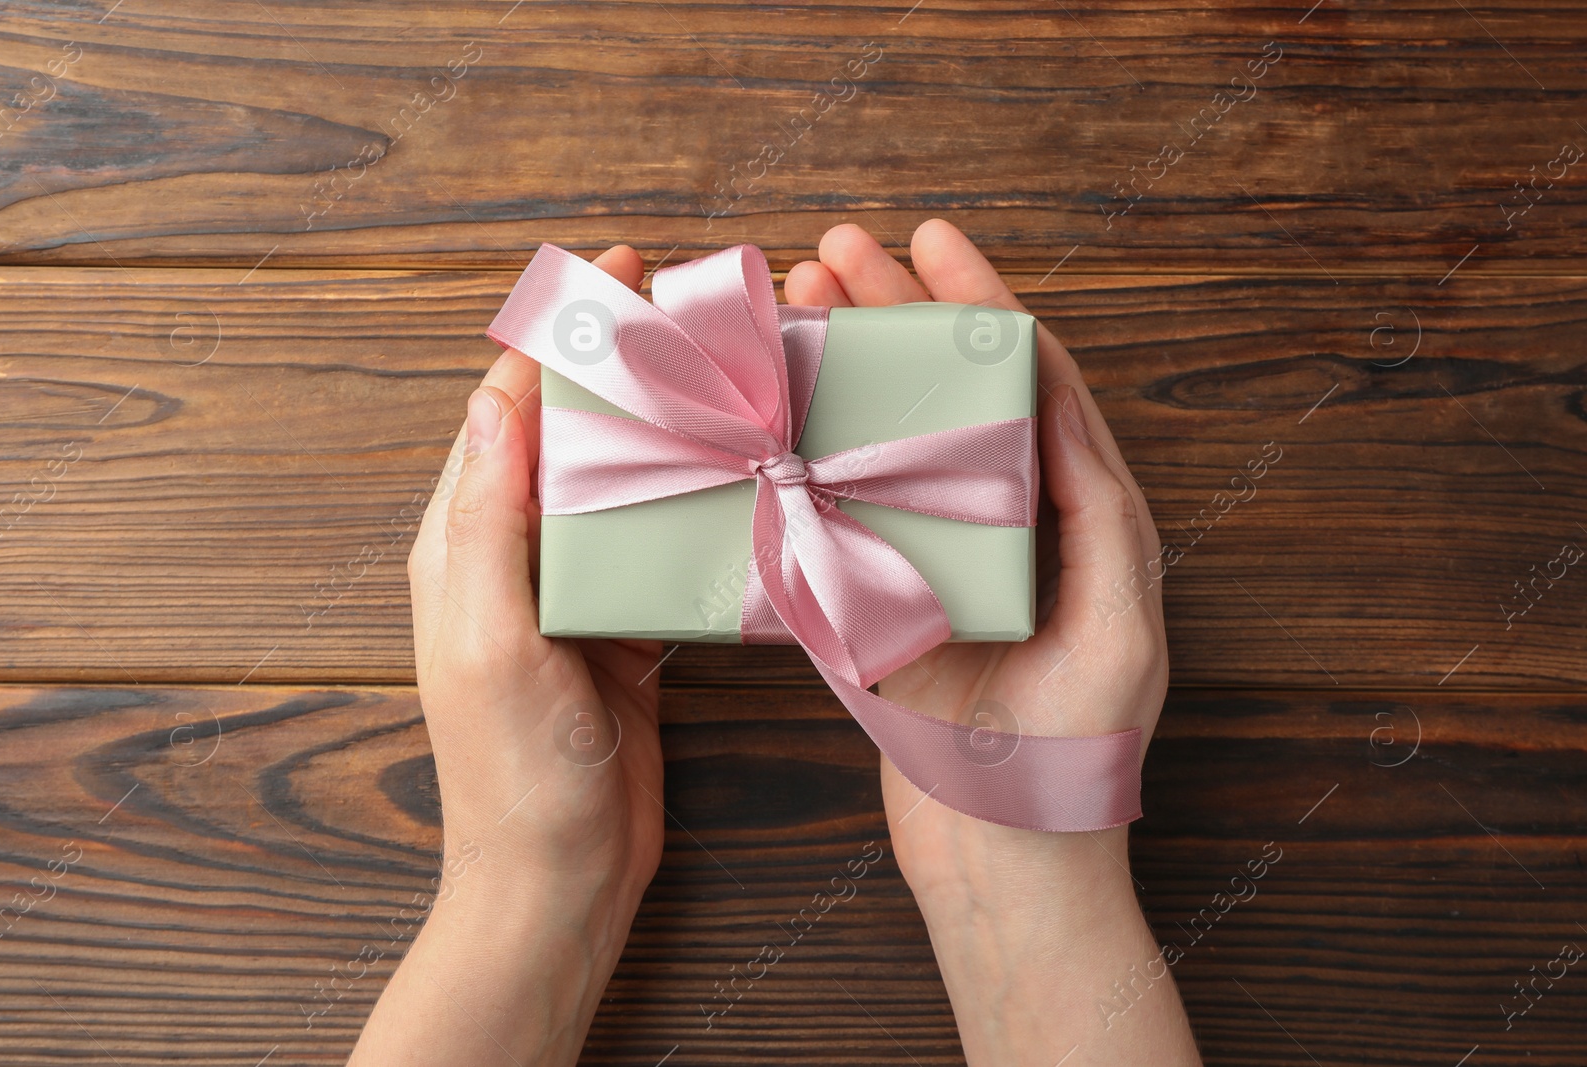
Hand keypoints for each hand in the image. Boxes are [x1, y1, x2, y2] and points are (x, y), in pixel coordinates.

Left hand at [351, 245, 665, 1066]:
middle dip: (620, 365)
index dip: (556, 334)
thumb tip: (494, 398)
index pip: (505, 409)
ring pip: (618, 485)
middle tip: (694, 315)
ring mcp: (571, 594)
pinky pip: (654, 547)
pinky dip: (690, 506)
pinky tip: (738, 482)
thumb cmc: (514, 771)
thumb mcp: (495, 643)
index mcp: (463, 544)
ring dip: (663, 430)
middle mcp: (513, 557)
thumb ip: (489, 523)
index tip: (617, 274)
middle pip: (568, 433)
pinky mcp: (621, 632)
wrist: (559, 880)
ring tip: (727, 378)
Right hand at [786, 221, 1196, 1064]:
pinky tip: (776, 417)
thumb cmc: (1065, 768)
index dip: (984, 303)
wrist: (1006, 871)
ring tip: (801, 306)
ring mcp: (948, 563)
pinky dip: (814, 455)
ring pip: (896, 441)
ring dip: (852, 370)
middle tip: (836, 251)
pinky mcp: (894, 604)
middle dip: (901, 313)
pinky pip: (851, 509)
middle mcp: (1015, 530)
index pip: (1034, 382)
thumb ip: (1096, 525)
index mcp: (1083, 523)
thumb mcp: (1110, 636)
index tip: (933, 242)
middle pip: (956, 393)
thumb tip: (1058, 414)